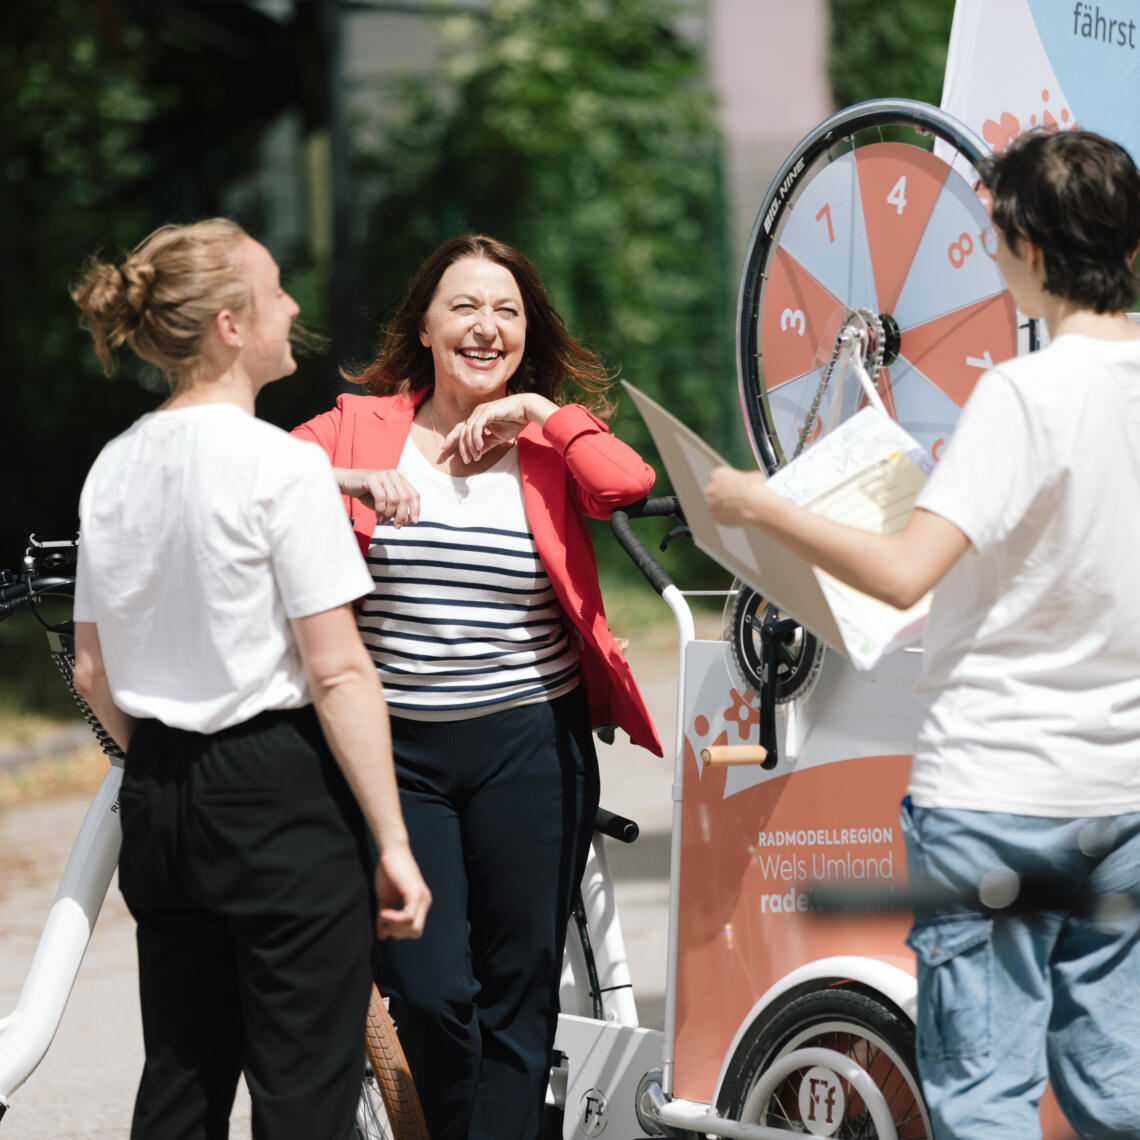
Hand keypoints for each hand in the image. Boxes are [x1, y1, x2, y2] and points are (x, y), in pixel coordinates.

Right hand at [339, 469, 419, 526]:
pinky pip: (381, 498)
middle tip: (396, 526)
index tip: (414, 522)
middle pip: (405, 499)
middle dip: (402, 515)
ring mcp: (383, 475)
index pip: (414, 495)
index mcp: (399, 479)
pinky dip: (380, 510)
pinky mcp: (372, 478)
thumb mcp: (385, 502)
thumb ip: (396, 509)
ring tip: (383, 521)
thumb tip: (407, 520)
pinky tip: (378, 516)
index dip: (416, 509)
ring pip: (393, 500)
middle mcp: (393, 475)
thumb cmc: (367, 493)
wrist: (347, 483)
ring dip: (389, 514)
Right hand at [374, 843, 431, 939]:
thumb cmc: (388, 872)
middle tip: (384, 921)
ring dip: (395, 927)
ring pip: (415, 929)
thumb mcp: (385, 900)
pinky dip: (395, 919)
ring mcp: (422, 898)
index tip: (383, 923)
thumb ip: (384, 918)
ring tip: (384, 914)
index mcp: (420, 904)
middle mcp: (425, 902)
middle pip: (416, 933)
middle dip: (397, 932)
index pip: (414, 930)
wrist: (390, 852)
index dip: (398, 932)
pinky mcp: (415, 893)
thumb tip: (382, 936)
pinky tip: (384, 912)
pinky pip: (409, 917)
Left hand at [439, 393, 556, 463]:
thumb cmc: (515, 421)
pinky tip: (479, 448)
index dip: (452, 438)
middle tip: (465, 460)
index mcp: (478, 418)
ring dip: (470, 446)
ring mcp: (480, 411)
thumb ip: (486, 444)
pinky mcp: (486, 411)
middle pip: (462, 431)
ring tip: (475, 457)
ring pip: (468, 431)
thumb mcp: (498, 437)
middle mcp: (477, 413)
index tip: (444, 449)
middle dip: (461, 447)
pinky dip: (476, 439)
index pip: (461, 428)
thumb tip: (476, 453)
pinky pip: (476, 428)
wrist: (527, 410)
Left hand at [704, 465, 769, 526]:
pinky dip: (728, 517)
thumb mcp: (750, 476)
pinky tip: (739, 515)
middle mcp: (710, 489)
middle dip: (723, 495)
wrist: (758, 504)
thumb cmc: (757, 488)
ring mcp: (712, 505)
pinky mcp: (716, 518)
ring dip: (725, 507)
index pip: (718, 478)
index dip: (728, 483)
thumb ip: (740, 480)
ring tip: (741, 508)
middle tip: (737, 498)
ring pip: (717, 506)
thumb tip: (744, 483)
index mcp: (717, 474)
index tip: (735, 487)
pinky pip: (721, 517)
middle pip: (715, 492)